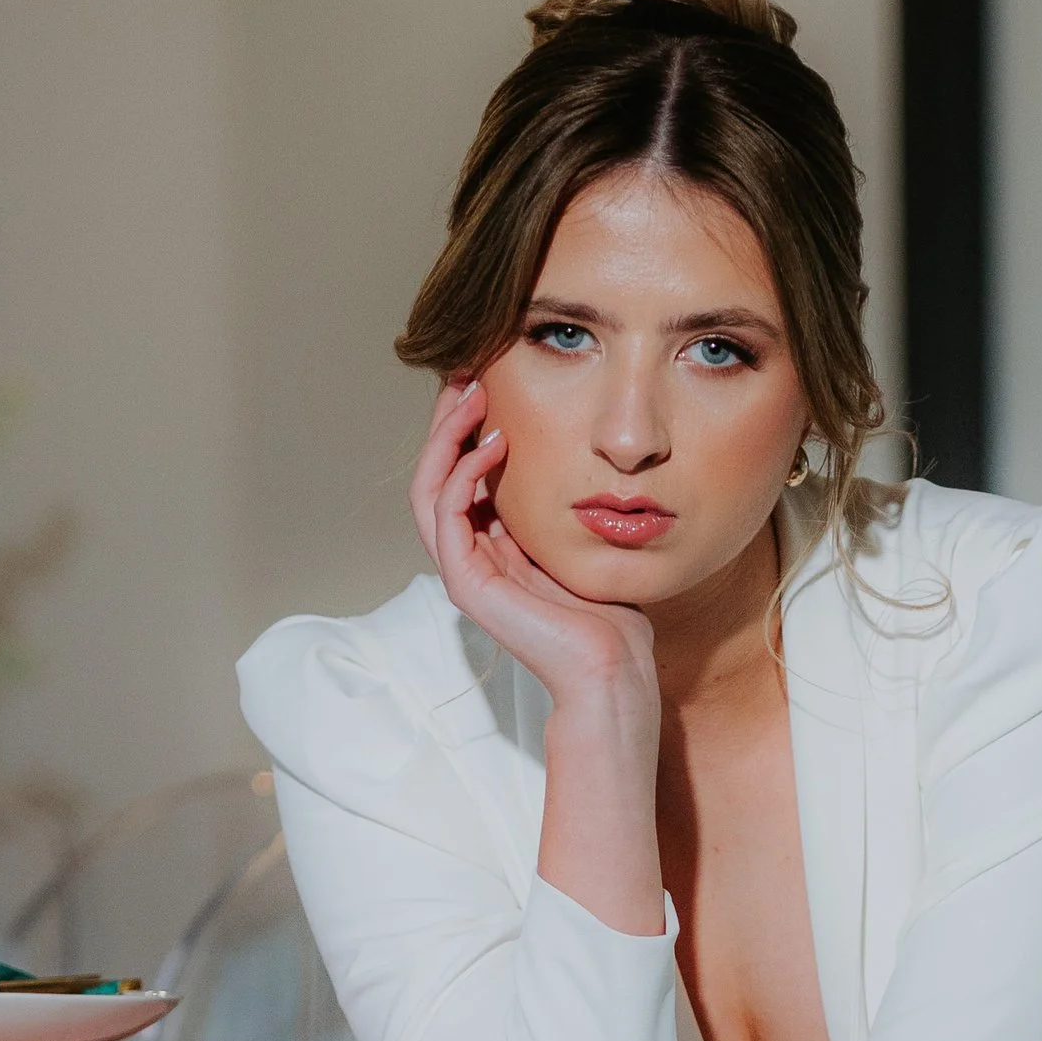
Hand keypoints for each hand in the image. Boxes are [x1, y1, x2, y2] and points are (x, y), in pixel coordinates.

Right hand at [410, 376, 660, 736]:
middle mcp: (471, 556)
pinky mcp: (467, 584)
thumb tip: (574, 456)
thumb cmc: (609, 618)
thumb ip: (564, 506)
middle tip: (468, 372)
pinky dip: (463, 473)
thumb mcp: (584, 542)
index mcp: (493, 547)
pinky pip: (446, 515)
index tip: (488, 381)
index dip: (468, 426)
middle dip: (449, 418)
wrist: (611, 669)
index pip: (462, 474)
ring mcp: (464, 571)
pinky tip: (493, 444)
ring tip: (474, 395)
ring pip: (430, 488)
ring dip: (446, 436)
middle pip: (437, 473)